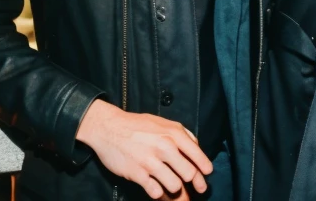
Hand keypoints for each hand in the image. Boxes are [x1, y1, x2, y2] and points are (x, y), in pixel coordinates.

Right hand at [77, 100, 212, 198]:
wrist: (109, 128)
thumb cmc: (137, 125)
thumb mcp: (162, 122)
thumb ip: (181, 132)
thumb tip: (196, 145)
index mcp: (173, 133)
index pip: (196, 154)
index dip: (204, 168)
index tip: (206, 175)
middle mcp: (165, 147)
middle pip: (189, 173)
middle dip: (195, 183)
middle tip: (196, 189)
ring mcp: (151, 161)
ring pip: (175, 186)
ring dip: (176, 191)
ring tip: (175, 189)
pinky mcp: (138, 174)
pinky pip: (156, 192)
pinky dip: (159, 194)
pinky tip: (158, 190)